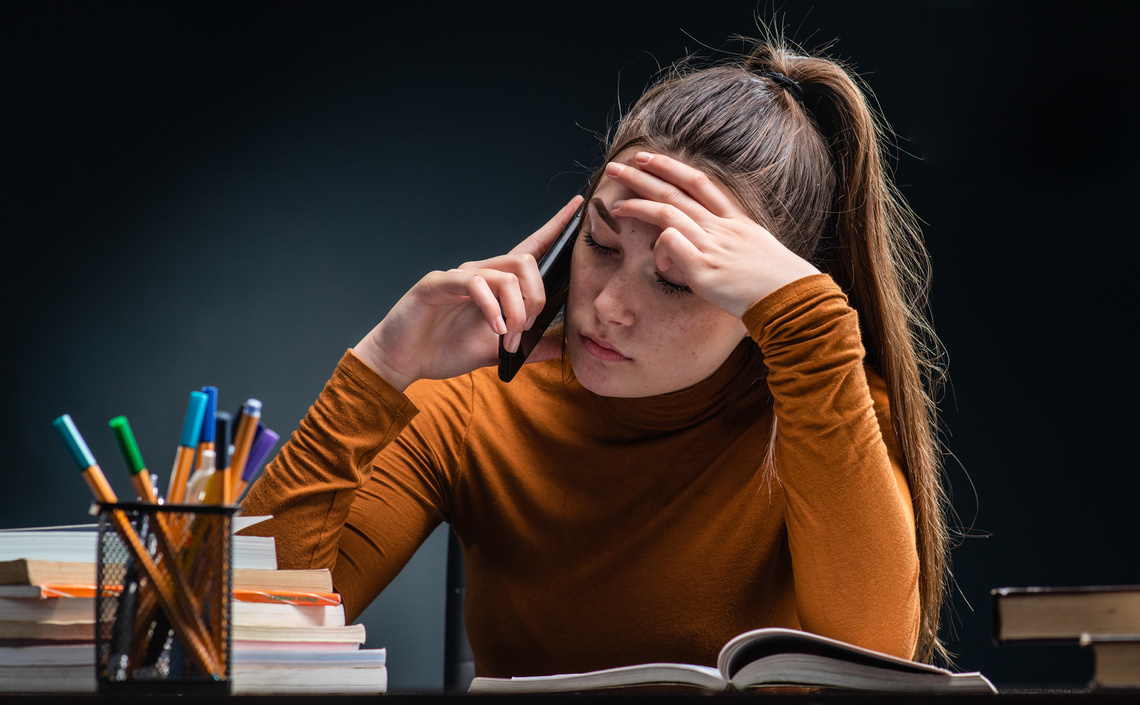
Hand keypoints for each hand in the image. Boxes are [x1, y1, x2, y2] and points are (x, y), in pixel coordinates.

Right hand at [353, 196, 582, 391]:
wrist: (404, 360)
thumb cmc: (445, 349)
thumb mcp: (497, 352)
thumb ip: (529, 347)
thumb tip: (561, 348)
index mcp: (495, 284)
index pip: (531, 248)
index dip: (554, 227)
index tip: (577, 206)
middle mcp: (479, 272)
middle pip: (526, 261)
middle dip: (537, 297)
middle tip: (526, 329)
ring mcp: (458, 276)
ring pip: (504, 275)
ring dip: (516, 310)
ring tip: (508, 338)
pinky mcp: (437, 284)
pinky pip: (474, 285)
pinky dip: (492, 309)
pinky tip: (495, 330)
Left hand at [603, 152, 819, 318]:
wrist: (791, 299)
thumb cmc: (777, 284)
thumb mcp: (757, 252)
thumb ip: (731, 246)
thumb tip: (711, 250)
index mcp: (735, 221)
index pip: (699, 183)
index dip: (671, 167)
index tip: (650, 157)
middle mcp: (721, 228)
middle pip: (675, 192)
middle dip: (643, 176)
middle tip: (618, 166)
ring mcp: (711, 246)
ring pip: (666, 213)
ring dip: (637, 205)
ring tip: (615, 204)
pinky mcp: (703, 269)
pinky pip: (670, 244)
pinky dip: (659, 249)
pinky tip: (658, 261)